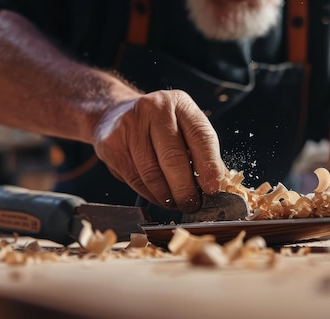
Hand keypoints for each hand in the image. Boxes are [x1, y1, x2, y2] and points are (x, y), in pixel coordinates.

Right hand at [93, 89, 226, 211]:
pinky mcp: (112, 145)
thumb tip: (217, 183)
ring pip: (152, 174)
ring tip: (176, 203)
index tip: (213, 189)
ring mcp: (130, 126)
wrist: (113, 114)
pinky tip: (159, 197)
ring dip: (167, 197)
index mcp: (179, 103)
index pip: (201, 136)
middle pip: (174, 158)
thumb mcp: (183, 126)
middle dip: (185, 189)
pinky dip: (151, 195)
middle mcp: (154, 109)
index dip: (209, 166)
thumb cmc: (157, 125)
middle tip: (193, 204)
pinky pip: (136, 180)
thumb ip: (201, 151)